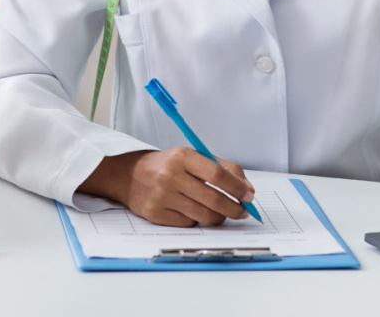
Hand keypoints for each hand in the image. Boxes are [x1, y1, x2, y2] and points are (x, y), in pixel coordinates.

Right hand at [79, 148, 254, 226]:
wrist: (130, 175)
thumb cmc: (168, 165)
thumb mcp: (193, 157)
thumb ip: (222, 168)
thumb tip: (248, 189)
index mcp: (182, 157)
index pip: (217, 174)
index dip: (237, 187)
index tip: (249, 195)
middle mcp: (171, 176)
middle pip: (213, 198)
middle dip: (234, 208)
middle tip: (243, 211)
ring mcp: (162, 196)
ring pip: (203, 214)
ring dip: (220, 217)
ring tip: (223, 213)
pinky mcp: (156, 214)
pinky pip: (188, 223)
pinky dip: (197, 220)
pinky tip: (195, 211)